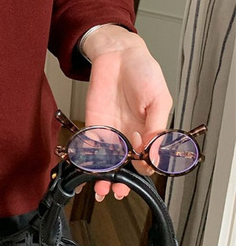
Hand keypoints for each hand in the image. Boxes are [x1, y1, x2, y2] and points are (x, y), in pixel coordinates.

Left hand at [75, 26, 172, 201]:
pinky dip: (88, 158)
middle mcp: (129, 133)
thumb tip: (158, 155)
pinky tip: (86, 171)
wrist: (118, 53)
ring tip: (101, 190)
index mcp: (148, 130)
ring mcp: (110, 129)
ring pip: (107, 159)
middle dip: (121, 180)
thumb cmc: (144, 72)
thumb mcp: (159, 101)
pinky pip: (90, 144)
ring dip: (103, 175)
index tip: (141, 172)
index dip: (144, 168)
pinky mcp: (93, 122)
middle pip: (125, 164)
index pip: (147, 158)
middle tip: (117, 192)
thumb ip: (157, 128)